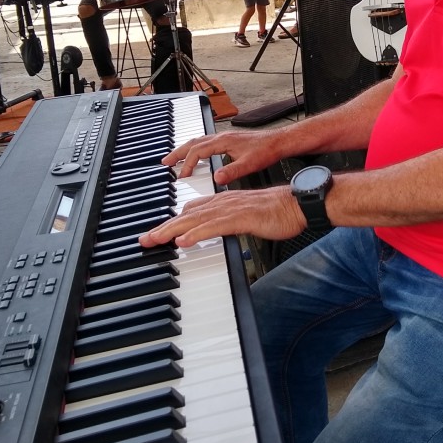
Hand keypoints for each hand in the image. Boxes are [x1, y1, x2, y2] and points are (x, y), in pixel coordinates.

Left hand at [138, 186, 305, 248]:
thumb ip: (228, 220)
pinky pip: (213, 227)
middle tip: (145, 239)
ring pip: (194, 220)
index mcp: (223, 201)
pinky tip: (183, 241)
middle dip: (163, 228)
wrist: (296, 203)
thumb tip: (215, 230)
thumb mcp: (246, 215)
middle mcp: (222, 202)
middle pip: (186, 215)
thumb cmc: (276, 211)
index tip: (156, 232)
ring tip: (155, 240)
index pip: (190, 210)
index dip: (172, 222)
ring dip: (172, 230)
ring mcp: (230, 209)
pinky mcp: (240, 218)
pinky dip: (196, 233)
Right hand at [162, 128, 285, 186]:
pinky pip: (205, 143)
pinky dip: (196, 149)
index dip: (188, 164)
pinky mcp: (228, 141)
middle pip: (193, 143)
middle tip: (165, 163)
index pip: (198, 151)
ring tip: (175, 160)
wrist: (278, 141)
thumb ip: (232, 171)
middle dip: (177, 153)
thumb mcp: (249, 164)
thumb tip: (217, 178)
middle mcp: (221, 137)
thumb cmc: (266, 150)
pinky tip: (196, 157)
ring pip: (198, 141)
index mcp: (223, 141)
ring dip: (185, 150)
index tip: (181, 176)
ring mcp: (224, 138)